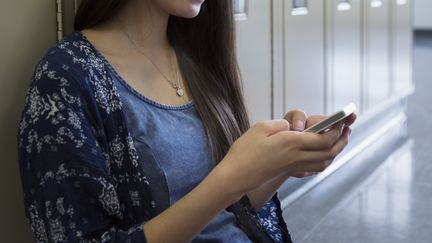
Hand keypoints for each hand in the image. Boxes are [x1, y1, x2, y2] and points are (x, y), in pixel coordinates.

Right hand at [217, 118, 351, 196]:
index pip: (323, 138)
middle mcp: (296, 156)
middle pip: (329, 151)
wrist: (236, 175)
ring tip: (340, 140)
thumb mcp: (260, 127)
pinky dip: (325, 161)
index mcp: (290, 143)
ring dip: (336, 150)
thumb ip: (280, 124)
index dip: (336, 130)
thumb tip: (291, 126)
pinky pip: (315, 168)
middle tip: (347, 129)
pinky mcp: (289, 172)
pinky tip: (324, 155)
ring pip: (324, 161)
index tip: (341, 121)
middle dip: (341, 139)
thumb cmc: (244, 150)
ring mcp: (294, 166)